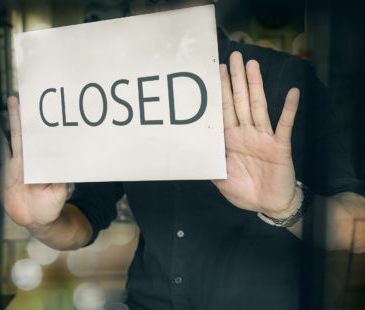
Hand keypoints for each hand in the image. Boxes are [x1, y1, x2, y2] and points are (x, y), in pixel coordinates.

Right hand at [2, 96, 68, 229]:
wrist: (38, 220)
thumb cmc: (52, 205)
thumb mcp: (59, 192)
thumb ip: (58, 178)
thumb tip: (61, 162)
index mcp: (40, 163)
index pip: (39, 140)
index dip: (38, 126)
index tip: (38, 109)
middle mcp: (25, 161)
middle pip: (20, 136)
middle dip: (18, 118)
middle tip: (16, 99)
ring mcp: (11, 168)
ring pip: (3, 144)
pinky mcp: (0, 178)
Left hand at [212, 51, 302, 219]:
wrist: (269, 205)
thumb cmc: (244, 191)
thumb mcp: (219, 178)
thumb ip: (208, 163)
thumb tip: (189, 153)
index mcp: (230, 140)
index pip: (223, 111)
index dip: (219, 92)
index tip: (214, 72)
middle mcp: (246, 134)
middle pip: (239, 101)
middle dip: (235, 80)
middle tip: (233, 57)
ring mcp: (263, 138)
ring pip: (258, 106)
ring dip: (255, 86)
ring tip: (252, 65)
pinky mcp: (280, 146)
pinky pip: (285, 125)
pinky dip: (289, 110)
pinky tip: (292, 93)